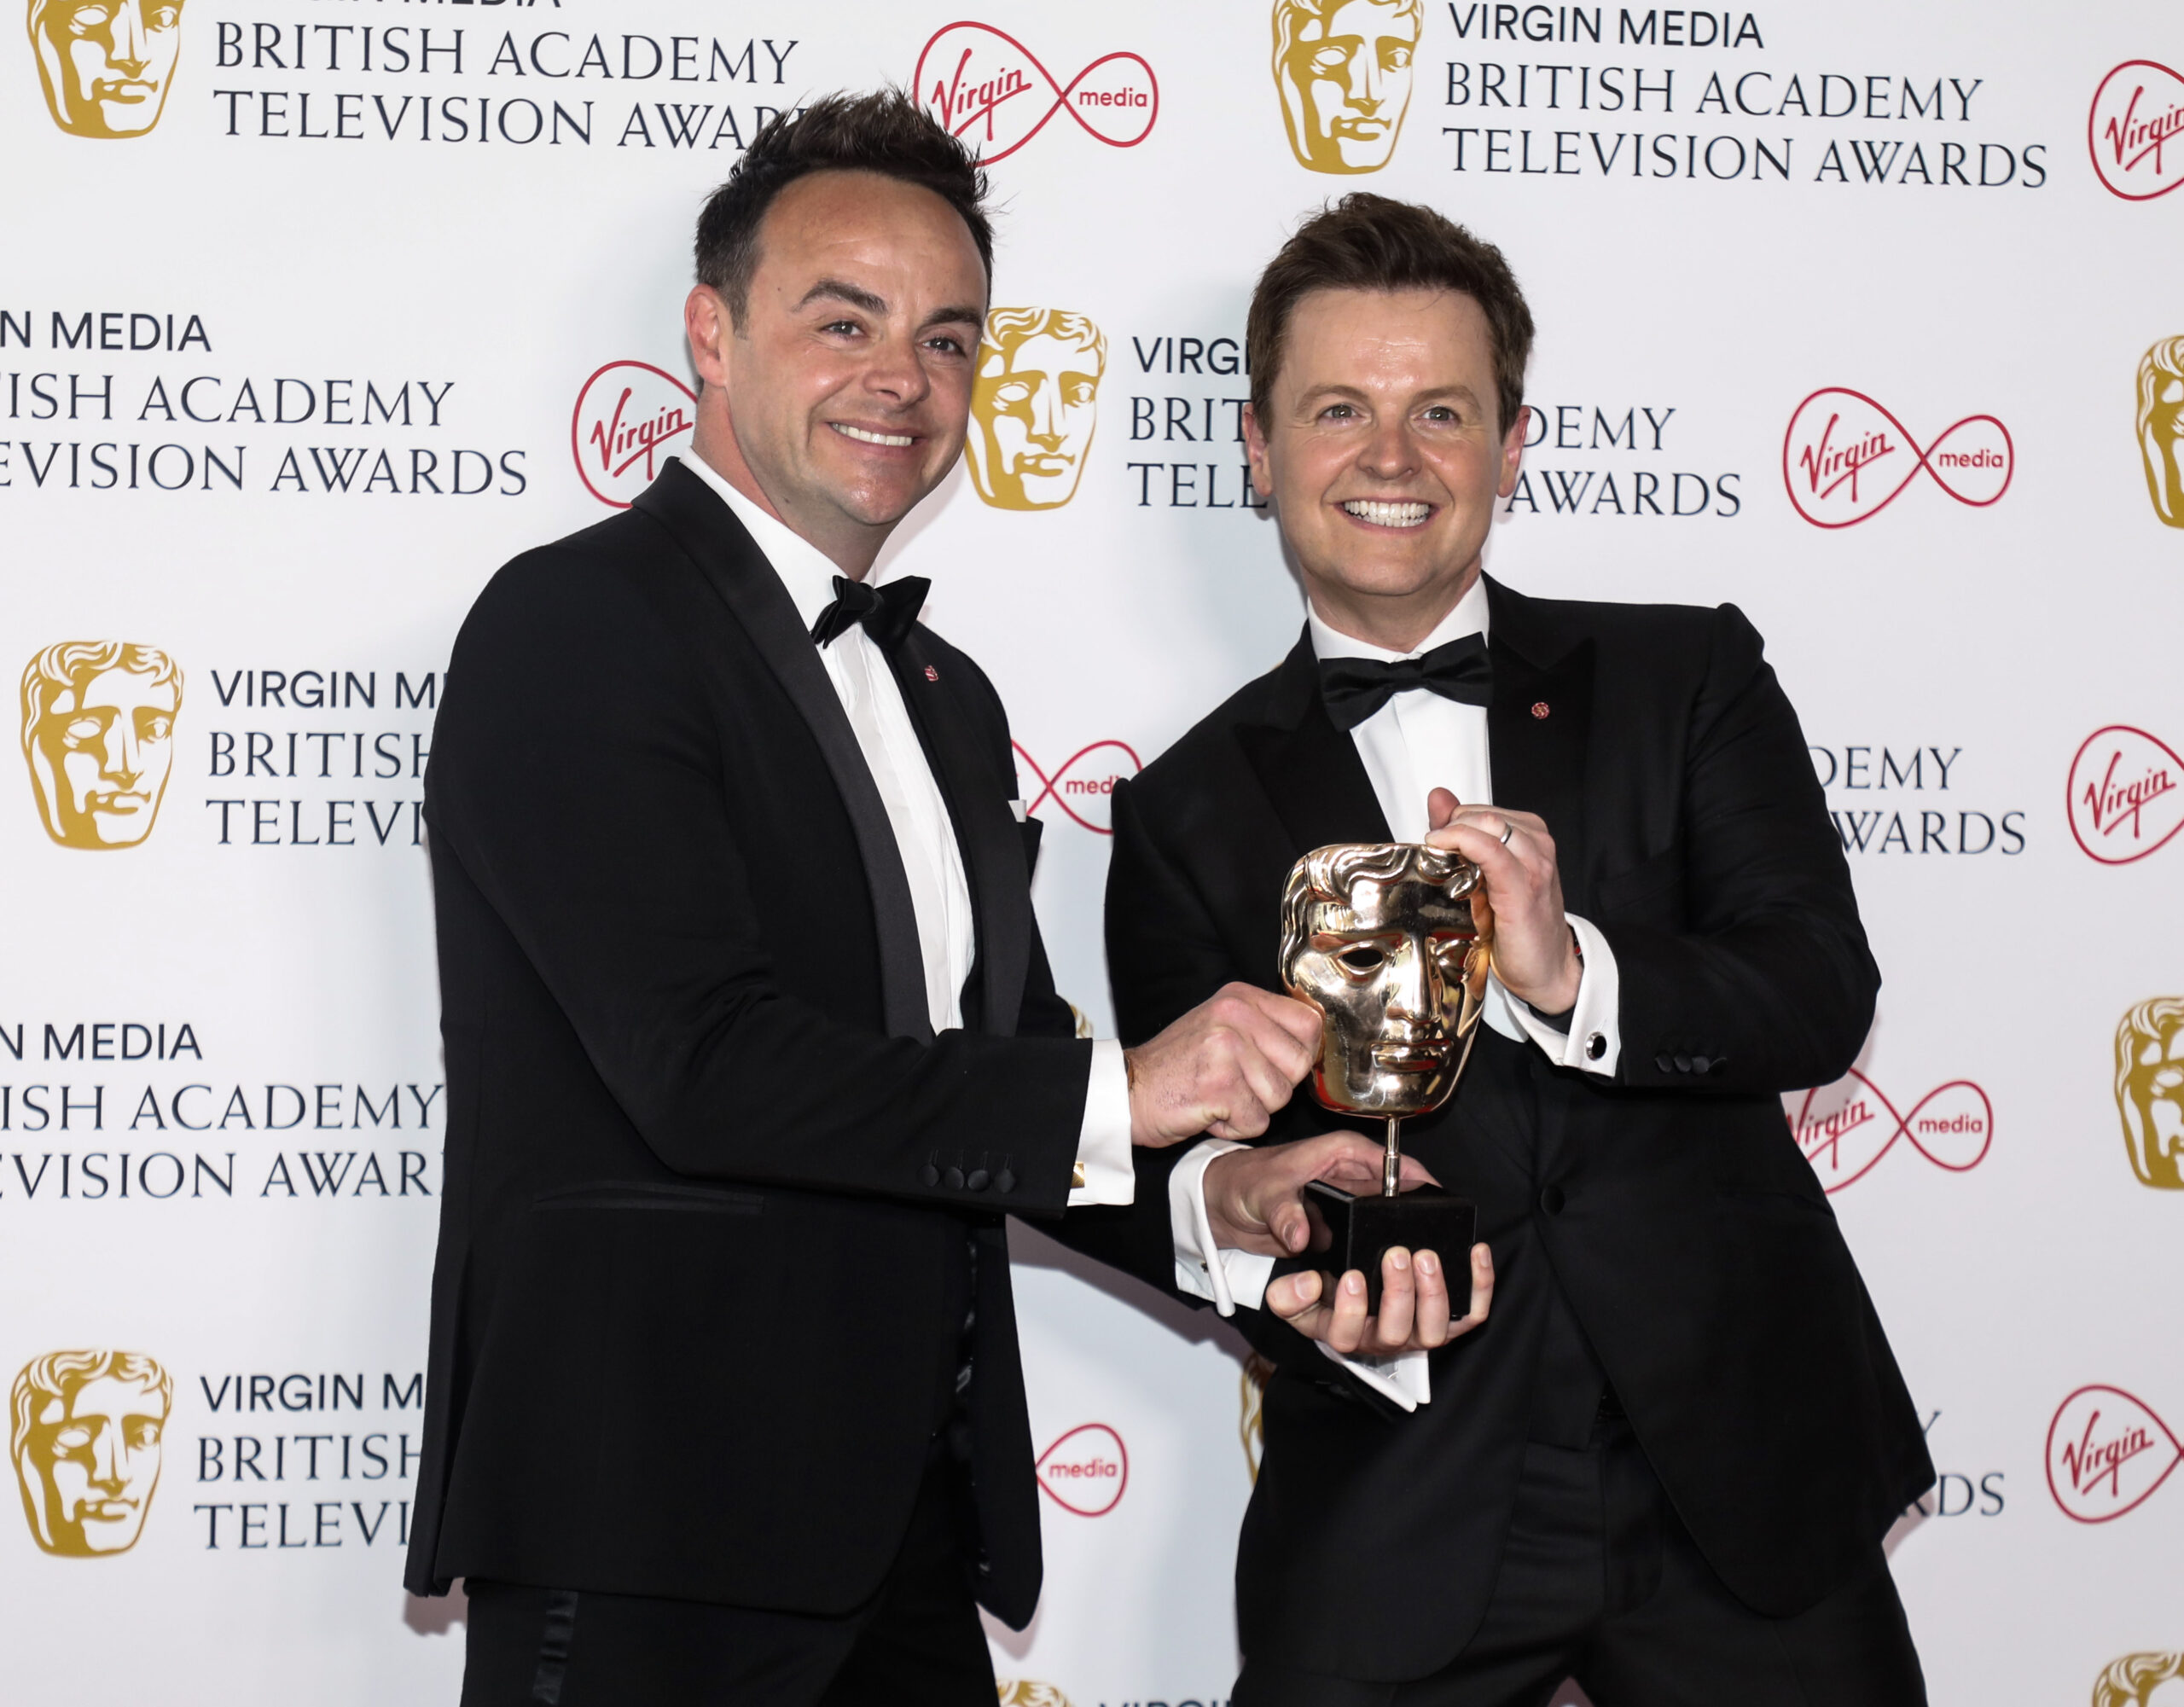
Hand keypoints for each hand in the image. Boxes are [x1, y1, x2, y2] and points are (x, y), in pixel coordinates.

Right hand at [1124, 982, 1320, 1147]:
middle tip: (1238, 1085)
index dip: (1299, 1054)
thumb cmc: (1175, 1068)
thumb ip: (1263, 1028)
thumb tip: (1313, 1046)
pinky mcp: (1220, 1085)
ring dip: (1252, 1109)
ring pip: (1280, 1096)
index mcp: (1239, 997)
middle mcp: (1235, 1014)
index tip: (1272, 1066)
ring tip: (1219, 1096)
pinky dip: (1235, 1127)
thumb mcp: (1219, 1028)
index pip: (1308, 1023)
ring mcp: (1227, 1048)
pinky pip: (1257, 1121)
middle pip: (1300, 1063)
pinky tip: (1208, 1111)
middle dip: (1275, 1087)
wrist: (1125, 1092)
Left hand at [1202, 1132, 1437, 1255]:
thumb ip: (1284, 1213)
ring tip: (1407, 1261)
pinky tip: (1383, 1270)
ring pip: (1382, 1218)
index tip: (1442, 1200)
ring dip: (1391, 1237)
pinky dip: (1371, 1251)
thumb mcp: (1263, 1194)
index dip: (1419, 1178)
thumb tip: (1302, 1235)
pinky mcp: (1337, 1227)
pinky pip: (1364, 1238)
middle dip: (1411, 1216)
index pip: (1392, 1160)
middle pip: (1395, 1193)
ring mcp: (1345, 1203)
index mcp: (1340, 1152)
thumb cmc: (1241, 1182)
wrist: (1220, 1205)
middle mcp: (1348, 1175)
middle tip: (1426, 1244)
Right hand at [1265, 1241, 1494, 1355]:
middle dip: (1399, 1294)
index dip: (1350, 1310)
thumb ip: (1287, 1291)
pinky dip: (1479, 1285)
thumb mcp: (1291, 1292)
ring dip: (1435, 1293)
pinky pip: (1471, 1314)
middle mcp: (1383, 1339)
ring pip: (1435, 1331)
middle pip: (1396, 1333)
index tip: (1352, 1276)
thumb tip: (1308, 1283)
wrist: (1352, 1285)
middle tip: (1396, 1254)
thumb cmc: (1323, 1290)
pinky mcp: (1448, 1321)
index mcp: (1343, 1333)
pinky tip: (1476, 1252)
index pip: (1344, 1335)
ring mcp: (1418, 1333)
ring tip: (1427, 1256)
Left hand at [1425, 787, 1579, 1012]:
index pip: (1484, 809)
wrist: (1546, 969)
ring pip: (1488, 825)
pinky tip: (1442, 849)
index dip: (1453, 821)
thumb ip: (1463, 834)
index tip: (1437, 842)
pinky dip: (1463, 843)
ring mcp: (1535, 866)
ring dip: (1454, 835)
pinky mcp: (1524, 889)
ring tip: (1437, 857)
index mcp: (1532, 838)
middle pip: (1484, 814)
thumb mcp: (1486, 875)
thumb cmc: (1516, 927)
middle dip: (1451, 827)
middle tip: (1435, 854)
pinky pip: (1491, 852)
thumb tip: (1439, 797)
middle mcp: (1538, 846)